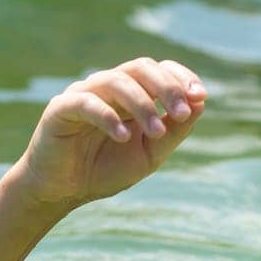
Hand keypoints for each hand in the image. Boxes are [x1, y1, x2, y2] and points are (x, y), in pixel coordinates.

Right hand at [8, 57, 207, 213]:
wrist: (63, 192)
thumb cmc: (104, 170)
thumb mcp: (150, 154)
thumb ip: (174, 131)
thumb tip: (200, 103)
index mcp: (131, 94)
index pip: (159, 70)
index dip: (181, 78)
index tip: (200, 96)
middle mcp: (107, 87)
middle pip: (140, 68)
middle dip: (166, 88)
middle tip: (182, 114)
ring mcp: (83, 94)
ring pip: (116, 81)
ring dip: (142, 104)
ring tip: (156, 132)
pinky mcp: (60, 108)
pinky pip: (86, 102)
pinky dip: (108, 116)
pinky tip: (123, 136)